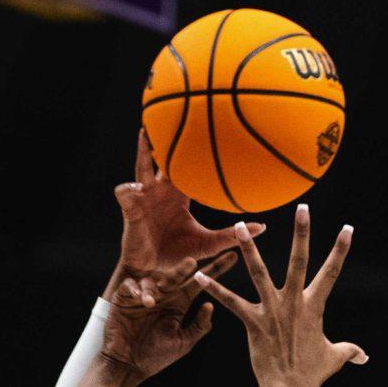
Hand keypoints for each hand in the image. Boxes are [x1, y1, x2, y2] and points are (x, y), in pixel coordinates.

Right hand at [98, 261, 214, 384]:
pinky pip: (130, 288)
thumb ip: (198, 326)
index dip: (216, 270)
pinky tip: (143, 298)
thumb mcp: (183, 343)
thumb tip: (211, 305)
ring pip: (156, 280)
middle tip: (194, 262)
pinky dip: (136, 290)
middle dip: (186, 268)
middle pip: (177, 277)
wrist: (126, 365)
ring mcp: (144, 295)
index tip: (232, 257)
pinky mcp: (124, 298)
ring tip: (172, 281)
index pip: (199, 283)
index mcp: (179, 303)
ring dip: (166, 278)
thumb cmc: (155, 357)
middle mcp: (163, 295)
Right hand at [115, 131, 262, 278]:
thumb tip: (261, 227)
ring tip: (144, 133)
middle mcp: (161, 190)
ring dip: (142, 150)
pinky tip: (136, 188)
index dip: (195, 150)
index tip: (208, 130)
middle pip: (163, 158)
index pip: (187, 166)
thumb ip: (230, 235)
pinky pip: (125, 193)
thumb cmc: (180, 254)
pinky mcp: (130, 209)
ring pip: (141, 166)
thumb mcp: (208, 244)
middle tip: (174, 113)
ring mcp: (144, 197)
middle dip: (168, 138)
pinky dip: (128, 188)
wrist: (155, 272)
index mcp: (179, 194)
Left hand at [194, 205, 365, 386]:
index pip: (331, 272)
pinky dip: (215, 289)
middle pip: (299, 261)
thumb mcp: (334, 357)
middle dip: (302, 234)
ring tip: (238, 226)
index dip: (340, 250)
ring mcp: (272, 311)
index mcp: (313, 306)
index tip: (347, 228)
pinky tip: (200, 276)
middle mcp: (293, 303)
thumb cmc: (312, 374)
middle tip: (303, 208)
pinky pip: (231, 302)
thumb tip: (365, 356)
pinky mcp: (252, 322)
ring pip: (259, 273)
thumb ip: (349, 350)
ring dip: (248, 249)